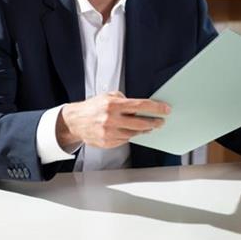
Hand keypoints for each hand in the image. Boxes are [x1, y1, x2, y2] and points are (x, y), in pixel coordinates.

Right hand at [56, 91, 170, 149]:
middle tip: (161, 121)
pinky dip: (130, 136)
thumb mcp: (107, 96)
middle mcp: (111, 119)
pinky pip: (125, 140)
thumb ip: (123, 99)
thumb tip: (139, 107)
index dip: (155, 108)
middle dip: (154, 122)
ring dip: (143, 130)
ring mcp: (109, 133)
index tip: (165, 109)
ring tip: (148, 126)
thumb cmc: (92, 107)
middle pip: (141, 123)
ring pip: (134, 133)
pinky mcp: (108, 142)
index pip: (140, 106)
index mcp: (113, 105)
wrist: (75, 121)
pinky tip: (132, 131)